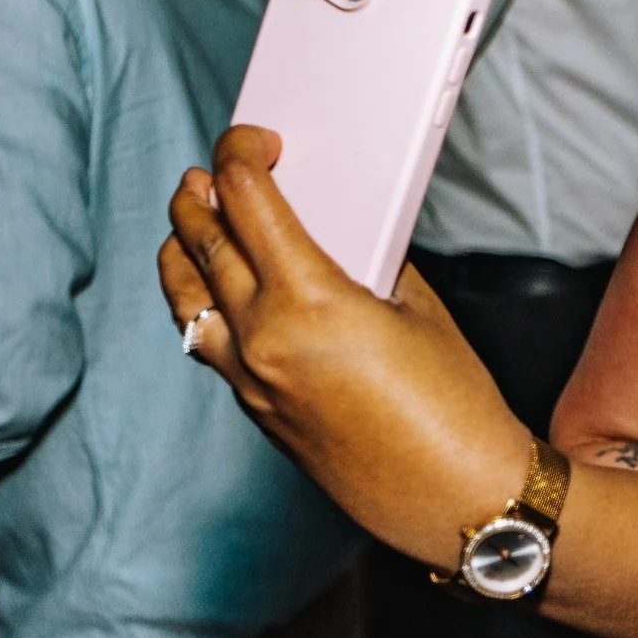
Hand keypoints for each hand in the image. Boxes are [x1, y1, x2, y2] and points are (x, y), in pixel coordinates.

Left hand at [160, 126, 529, 564]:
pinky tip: (212, 289)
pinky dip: (199, 301)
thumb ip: (369, 259)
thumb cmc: (455, 404)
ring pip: (183, 293)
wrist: (454, 495)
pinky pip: (204, 340)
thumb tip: (336, 232)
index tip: (252, 142)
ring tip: (192, 221)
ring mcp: (250, 378)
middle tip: (210, 170)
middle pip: (202, 239)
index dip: (241, 155)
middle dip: (200, 192)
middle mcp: (264, 338)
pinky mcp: (254, 409)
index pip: (245, 200)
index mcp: (309, 300)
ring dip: (182, 246)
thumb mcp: (419, 307)